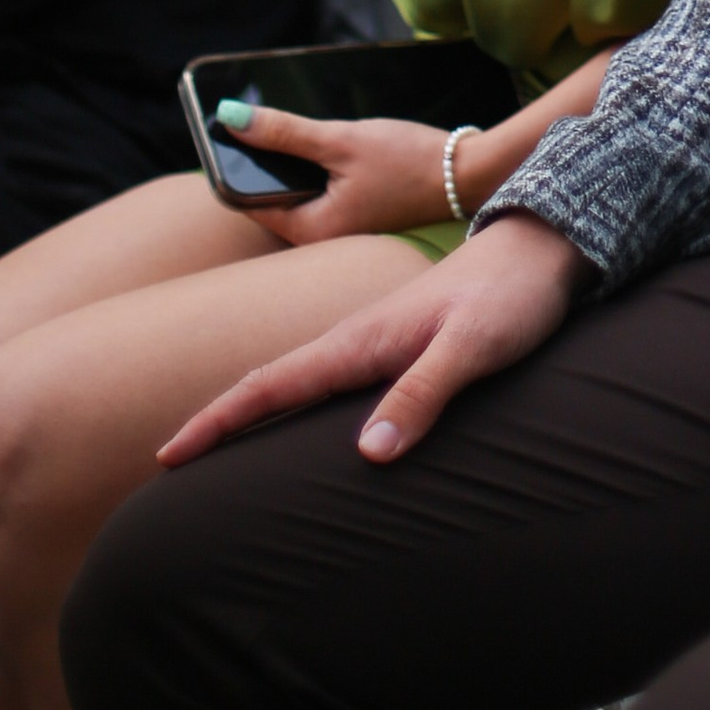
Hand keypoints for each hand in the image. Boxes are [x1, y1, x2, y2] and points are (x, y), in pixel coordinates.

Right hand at [157, 212, 591, 467]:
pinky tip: (300, 420)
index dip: (217, 421)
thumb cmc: (510, 297)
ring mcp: (375, 340)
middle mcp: (357, 338)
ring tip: (216, 447)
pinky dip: (295, 401)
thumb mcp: (472, 349)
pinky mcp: (397, 346)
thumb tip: (367, 455)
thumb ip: (421, 395)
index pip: (271, 383)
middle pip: (270, 382)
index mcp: (360, 339)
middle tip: (168, 460)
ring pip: (297, 379)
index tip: (167, 454)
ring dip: (252, 411)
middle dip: (217, 421)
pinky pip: (329, 379)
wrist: (542, 248)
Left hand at [216, 106, 457, 246]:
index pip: (246, 201)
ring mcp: (337, 229)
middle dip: (257, 161)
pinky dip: (309, 168)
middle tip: (250, 120)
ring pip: (292, 192)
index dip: (229, 164)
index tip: (218, 129)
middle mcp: (320, 239)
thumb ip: (284, 131)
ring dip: (284, 163)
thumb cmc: (408, 160)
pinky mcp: (352, 215)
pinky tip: (319, 144)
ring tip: (286, 128)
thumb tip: (230, 117)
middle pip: (267, 197)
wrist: (468, 173)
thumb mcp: (341, 140)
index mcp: (311, 231)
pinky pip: (314, 191)